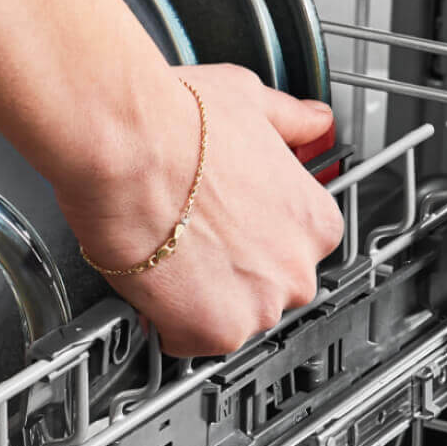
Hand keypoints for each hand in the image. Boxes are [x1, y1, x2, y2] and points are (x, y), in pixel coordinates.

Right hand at [60, 64, 342, 356]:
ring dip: (198, 301)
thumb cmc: (180, 123)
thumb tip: (311, 119)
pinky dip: (166, 324)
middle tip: (190, 242)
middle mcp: (299, 268)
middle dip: (229, 274)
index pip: (295, 248)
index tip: (225, 229)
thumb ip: (290, 122)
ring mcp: (259, 305)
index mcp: (316, 220)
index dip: (252, 239)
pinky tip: (152, 285)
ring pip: (229, 319)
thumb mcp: (254, 103)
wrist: (130, 147)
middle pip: (266, 290)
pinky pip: (188, 342)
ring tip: (166, 259)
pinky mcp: (214, 332)